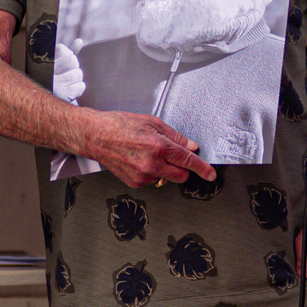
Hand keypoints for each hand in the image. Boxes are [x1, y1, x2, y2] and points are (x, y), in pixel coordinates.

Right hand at [83, 114, 216, 189]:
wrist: (96, 137)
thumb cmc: (121, 125)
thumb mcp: (152, 122)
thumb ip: (175, 137)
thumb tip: (191, 147)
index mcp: (159, 146)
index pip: (188, 161)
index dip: (203, 168)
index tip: (210, 175)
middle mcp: (152, 164)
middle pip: (182, 175)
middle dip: (183, 168)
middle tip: (174, 156)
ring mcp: (143, 176)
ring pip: (167, 178)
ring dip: (165, 169)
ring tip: (147, 153)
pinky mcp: (135, 183)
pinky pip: (153, 180)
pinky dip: (152, 172)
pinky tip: (139, 160)